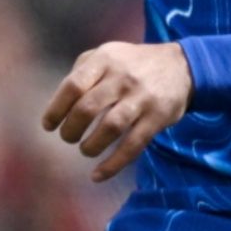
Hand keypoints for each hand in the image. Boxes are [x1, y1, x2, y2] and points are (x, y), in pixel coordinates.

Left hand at [41, 41, 193, 181]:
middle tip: (68, 137)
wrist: (181, 66)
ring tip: (86, 149)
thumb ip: (81, 73)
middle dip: (71, 130)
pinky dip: (112, 165)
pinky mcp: (157, 118)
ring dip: (91, 146)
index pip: (73, 86)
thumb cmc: (132, 64)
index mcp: (105, 60)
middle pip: (88, 108)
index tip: (49, 125)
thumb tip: (57, 107)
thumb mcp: (106, 55)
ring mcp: (142, 98)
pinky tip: (97, 176)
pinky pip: (132, 145)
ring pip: (111, 127)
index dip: (56, 109)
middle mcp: (123, 77)